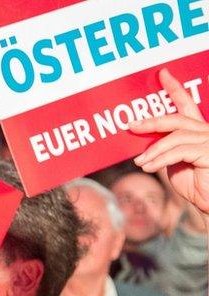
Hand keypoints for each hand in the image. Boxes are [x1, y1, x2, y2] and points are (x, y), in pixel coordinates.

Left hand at [130, 69, 208, 215]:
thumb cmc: (195, 183)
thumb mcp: (174, 162)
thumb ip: (164, 149)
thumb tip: (143, 144)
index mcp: (197, 129)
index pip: (186, 104)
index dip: (174, 88)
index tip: (162, 74)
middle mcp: (206, 131)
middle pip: (177, 118)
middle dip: (153, 120)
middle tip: (132, 125)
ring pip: (175, 136)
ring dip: (153, 149)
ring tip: (139, 162)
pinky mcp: (208, 153)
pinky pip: (179, 152)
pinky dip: (160, 159)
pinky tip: (149, 167)